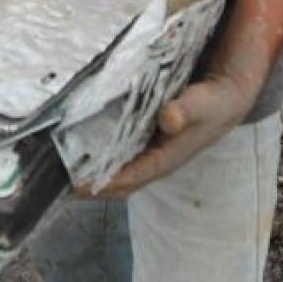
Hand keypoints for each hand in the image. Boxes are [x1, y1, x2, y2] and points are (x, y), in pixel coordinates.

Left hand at [77, 69, 260, 197]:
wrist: (227, 94)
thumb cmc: (215, 102)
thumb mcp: (203, 103)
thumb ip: (186, 110)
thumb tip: (167, 119)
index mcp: (166, 159)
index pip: (128, 178)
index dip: (102, 184)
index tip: (75, 187)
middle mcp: (155, 158)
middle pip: (117, 178)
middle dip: (89, 182)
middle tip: (56, 180)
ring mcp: (150, 148)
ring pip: (116, 164)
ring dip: (92, 166)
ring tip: (60, 163)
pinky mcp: (146, 134)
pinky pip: (119, 147)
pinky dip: (101, 146)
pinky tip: (81, 137)